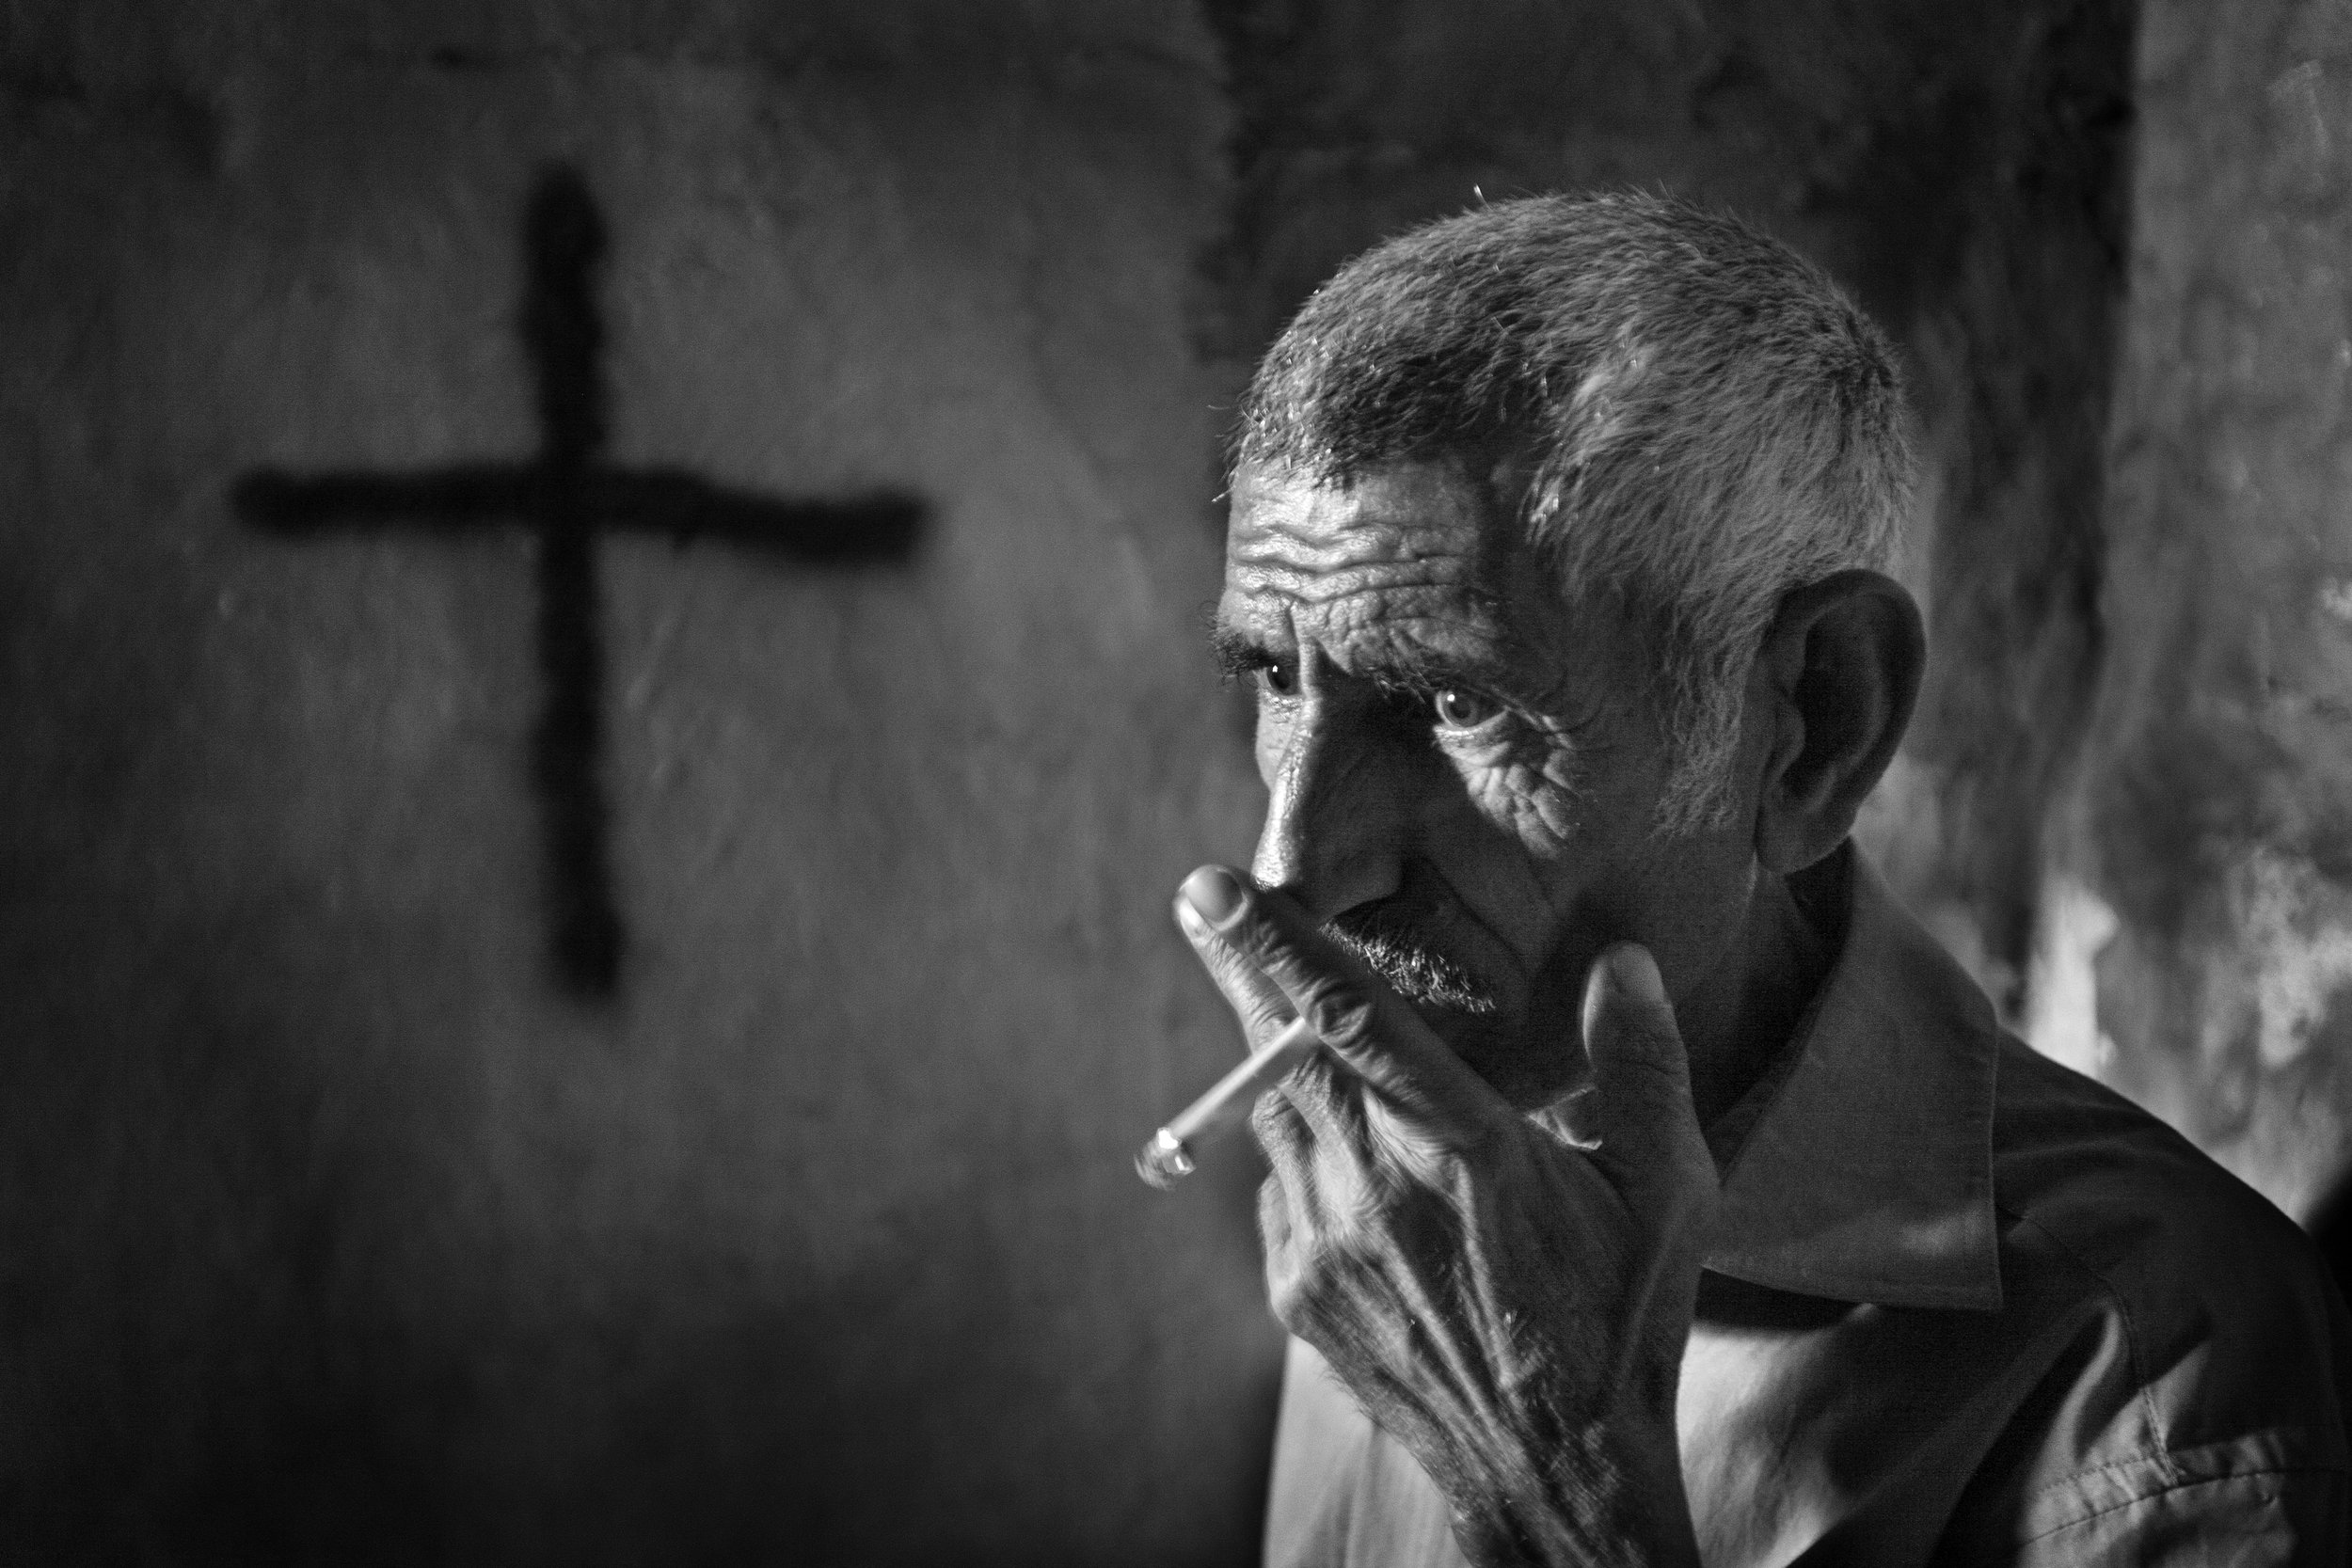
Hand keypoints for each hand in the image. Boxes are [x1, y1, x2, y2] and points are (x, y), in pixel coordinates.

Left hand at [1176, 864, 1717, 1567]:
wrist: (1556, 1475)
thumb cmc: (1621, 1324)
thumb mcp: (1668, 1197)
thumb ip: (1642, 1068)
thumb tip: (1621, 960)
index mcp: (1467, 1151)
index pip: (1353, 1023)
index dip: (1278, 946)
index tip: (1213, 886)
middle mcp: (1379, 1191)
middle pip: (1282, 1053)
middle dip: (1243, 973)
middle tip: (1207, 904)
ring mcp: (1326, 1246)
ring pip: (1275, 1116)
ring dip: (1284, 1064)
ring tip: (1319, 1047)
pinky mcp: (1297, 1290)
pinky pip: (1280, 1188)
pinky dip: (1308, 1158)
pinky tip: (1370, 1178)